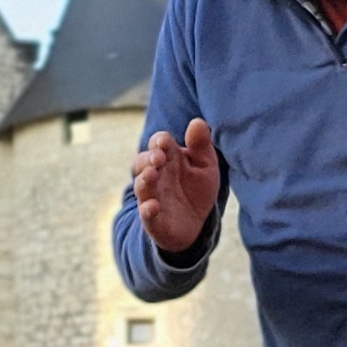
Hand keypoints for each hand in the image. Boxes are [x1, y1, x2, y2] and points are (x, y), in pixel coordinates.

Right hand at [131, 119, 221, 253]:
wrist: (195, 224)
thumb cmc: (197, 190)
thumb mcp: (206, 166)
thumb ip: (201, 145)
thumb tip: (197, 121)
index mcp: (168, 159)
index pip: (158, 143)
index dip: (159, 141)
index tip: (163, 143)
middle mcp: (156, 176)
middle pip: (142, 162)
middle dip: (148, 159)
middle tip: (158, 158)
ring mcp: (152, 197)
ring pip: (141, 186)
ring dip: (144, 180)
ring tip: (152, 175)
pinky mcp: (153, 219)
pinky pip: (145, 214)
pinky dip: (147, 210)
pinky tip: (153, 206)